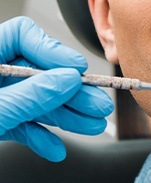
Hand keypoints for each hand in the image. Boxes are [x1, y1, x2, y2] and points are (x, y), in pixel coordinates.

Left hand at [0, 16, 113, 160]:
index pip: (23, 35)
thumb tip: (67, 80)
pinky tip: (55, 148)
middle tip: (97, 104)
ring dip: (65, 115)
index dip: (53, 50)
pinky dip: (40, 136)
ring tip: (91, 126)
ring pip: (35, 101)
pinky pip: (21, 125)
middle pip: (38, 72)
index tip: (77, 69)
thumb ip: (29, 96)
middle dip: (71, 91)